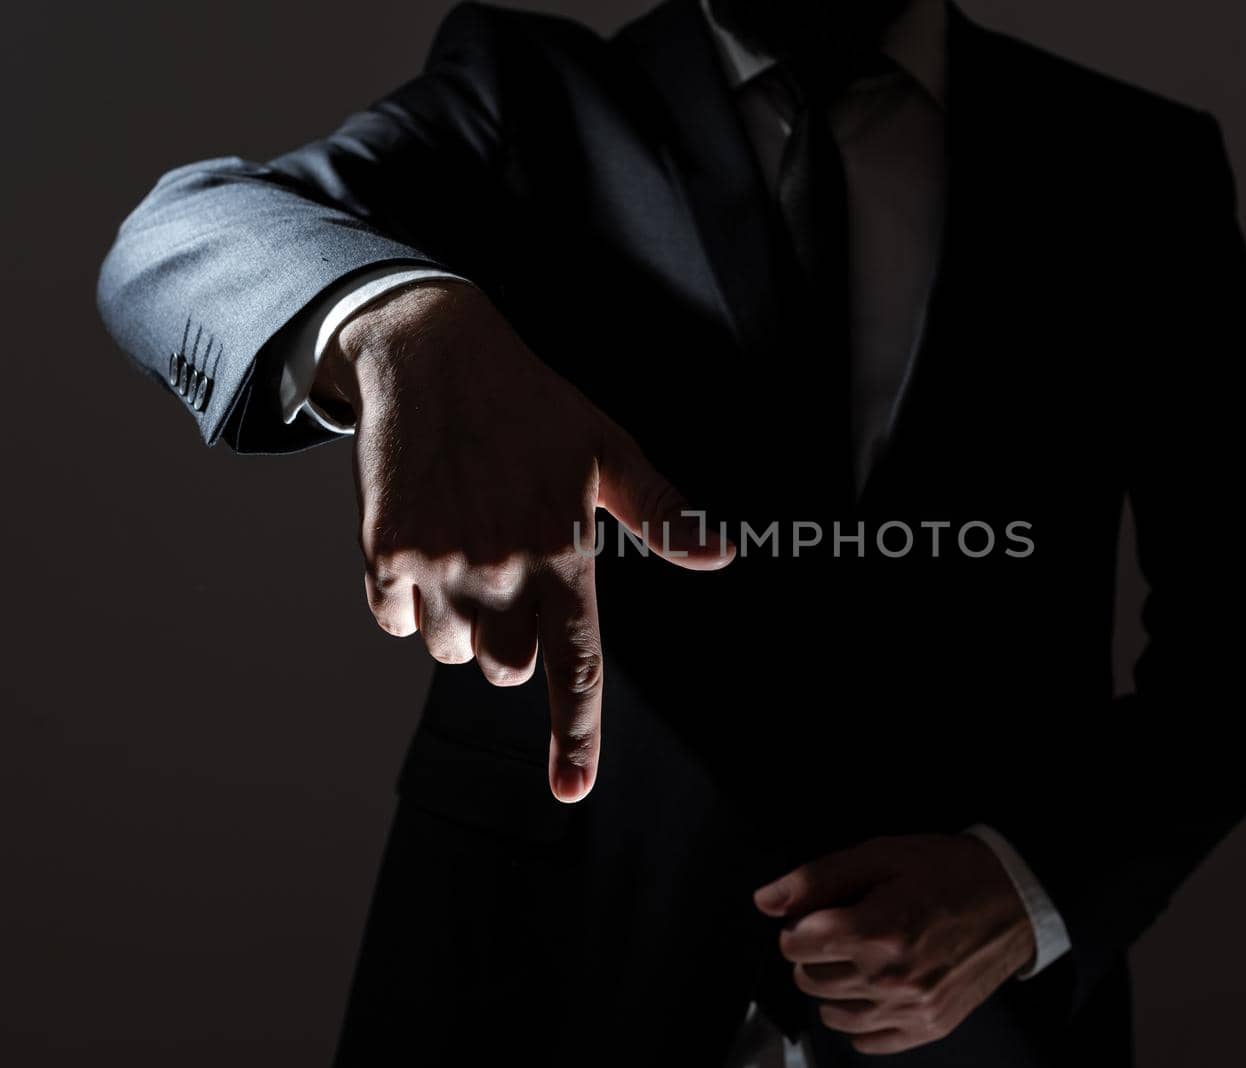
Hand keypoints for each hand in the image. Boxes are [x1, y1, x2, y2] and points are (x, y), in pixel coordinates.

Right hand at [318, 281, 732, 802]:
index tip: (570, 791)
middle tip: (512, 577)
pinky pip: (396, 621)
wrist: (429, 352)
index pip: (576, 668)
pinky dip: (408, 601)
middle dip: (513, 645)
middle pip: (508, 670)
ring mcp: (439, 563)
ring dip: (461, 623)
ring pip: (453, 651)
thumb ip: (663, 512)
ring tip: (468, 548)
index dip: (575, 737)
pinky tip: (426, 543)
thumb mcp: (608, 449)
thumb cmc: (531, 405)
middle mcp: (502, 568)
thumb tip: (721, 554)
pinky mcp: (385, 551)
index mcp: (565, 552)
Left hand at [754, 834, 1034, 1055]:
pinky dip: (862, 1018)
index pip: (794, 944)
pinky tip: (875, 989)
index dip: (801, 923)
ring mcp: (911, 1009)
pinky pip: (868, 1042)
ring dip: (835, 985)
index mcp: (876, 930)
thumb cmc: (948, 871)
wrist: (1014, 898)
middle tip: (845, 928)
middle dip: (815, 952)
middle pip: (809, 979)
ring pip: (832, 1013)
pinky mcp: (929, 1026)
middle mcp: (891, 978)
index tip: (821, 912)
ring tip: (862, 956)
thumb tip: (766, 900)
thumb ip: (818, 878)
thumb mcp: (881, 855)